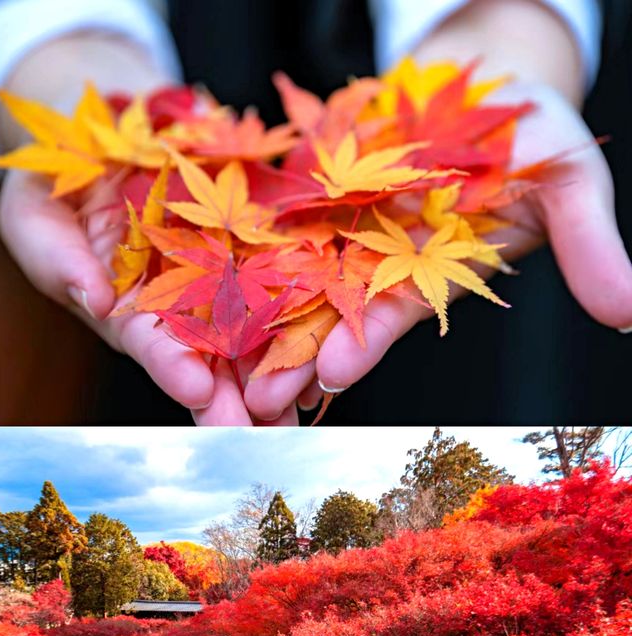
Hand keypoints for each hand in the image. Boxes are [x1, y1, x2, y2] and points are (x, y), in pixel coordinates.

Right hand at [0, 170, 302, 425]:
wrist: (105, 137)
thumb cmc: (59, 186)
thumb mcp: (38, 218)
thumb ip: (59, 262)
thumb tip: (92, 301)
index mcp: (129, 311)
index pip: (151, 344)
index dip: (172, 368)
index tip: (197, 391)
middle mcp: (180, 307)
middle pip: (212, 357)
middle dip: (237, 396)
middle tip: (265, 429)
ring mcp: (219, 280)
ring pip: (253, 329)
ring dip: (278, 366)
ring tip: (303, 402)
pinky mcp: (250, 248)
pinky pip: (280, 277)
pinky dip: (302, 308)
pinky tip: (325, 341)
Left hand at [244, 1, 631, 420]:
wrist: (484, 78)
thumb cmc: (533, 129)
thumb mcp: (569, 181)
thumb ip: (589, 244)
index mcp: (434, 271)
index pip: (394, 314)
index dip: (366, 342)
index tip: (333, 375)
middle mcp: (379, 260)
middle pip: (328, 314)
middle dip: (292, 357)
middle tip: (250, 403)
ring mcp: (341, 226)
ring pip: (288, 279)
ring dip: (254, 321)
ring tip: (212, 365)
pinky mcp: (313, 190)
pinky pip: (270, 220)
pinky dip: (240, 249)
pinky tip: (201, 278)